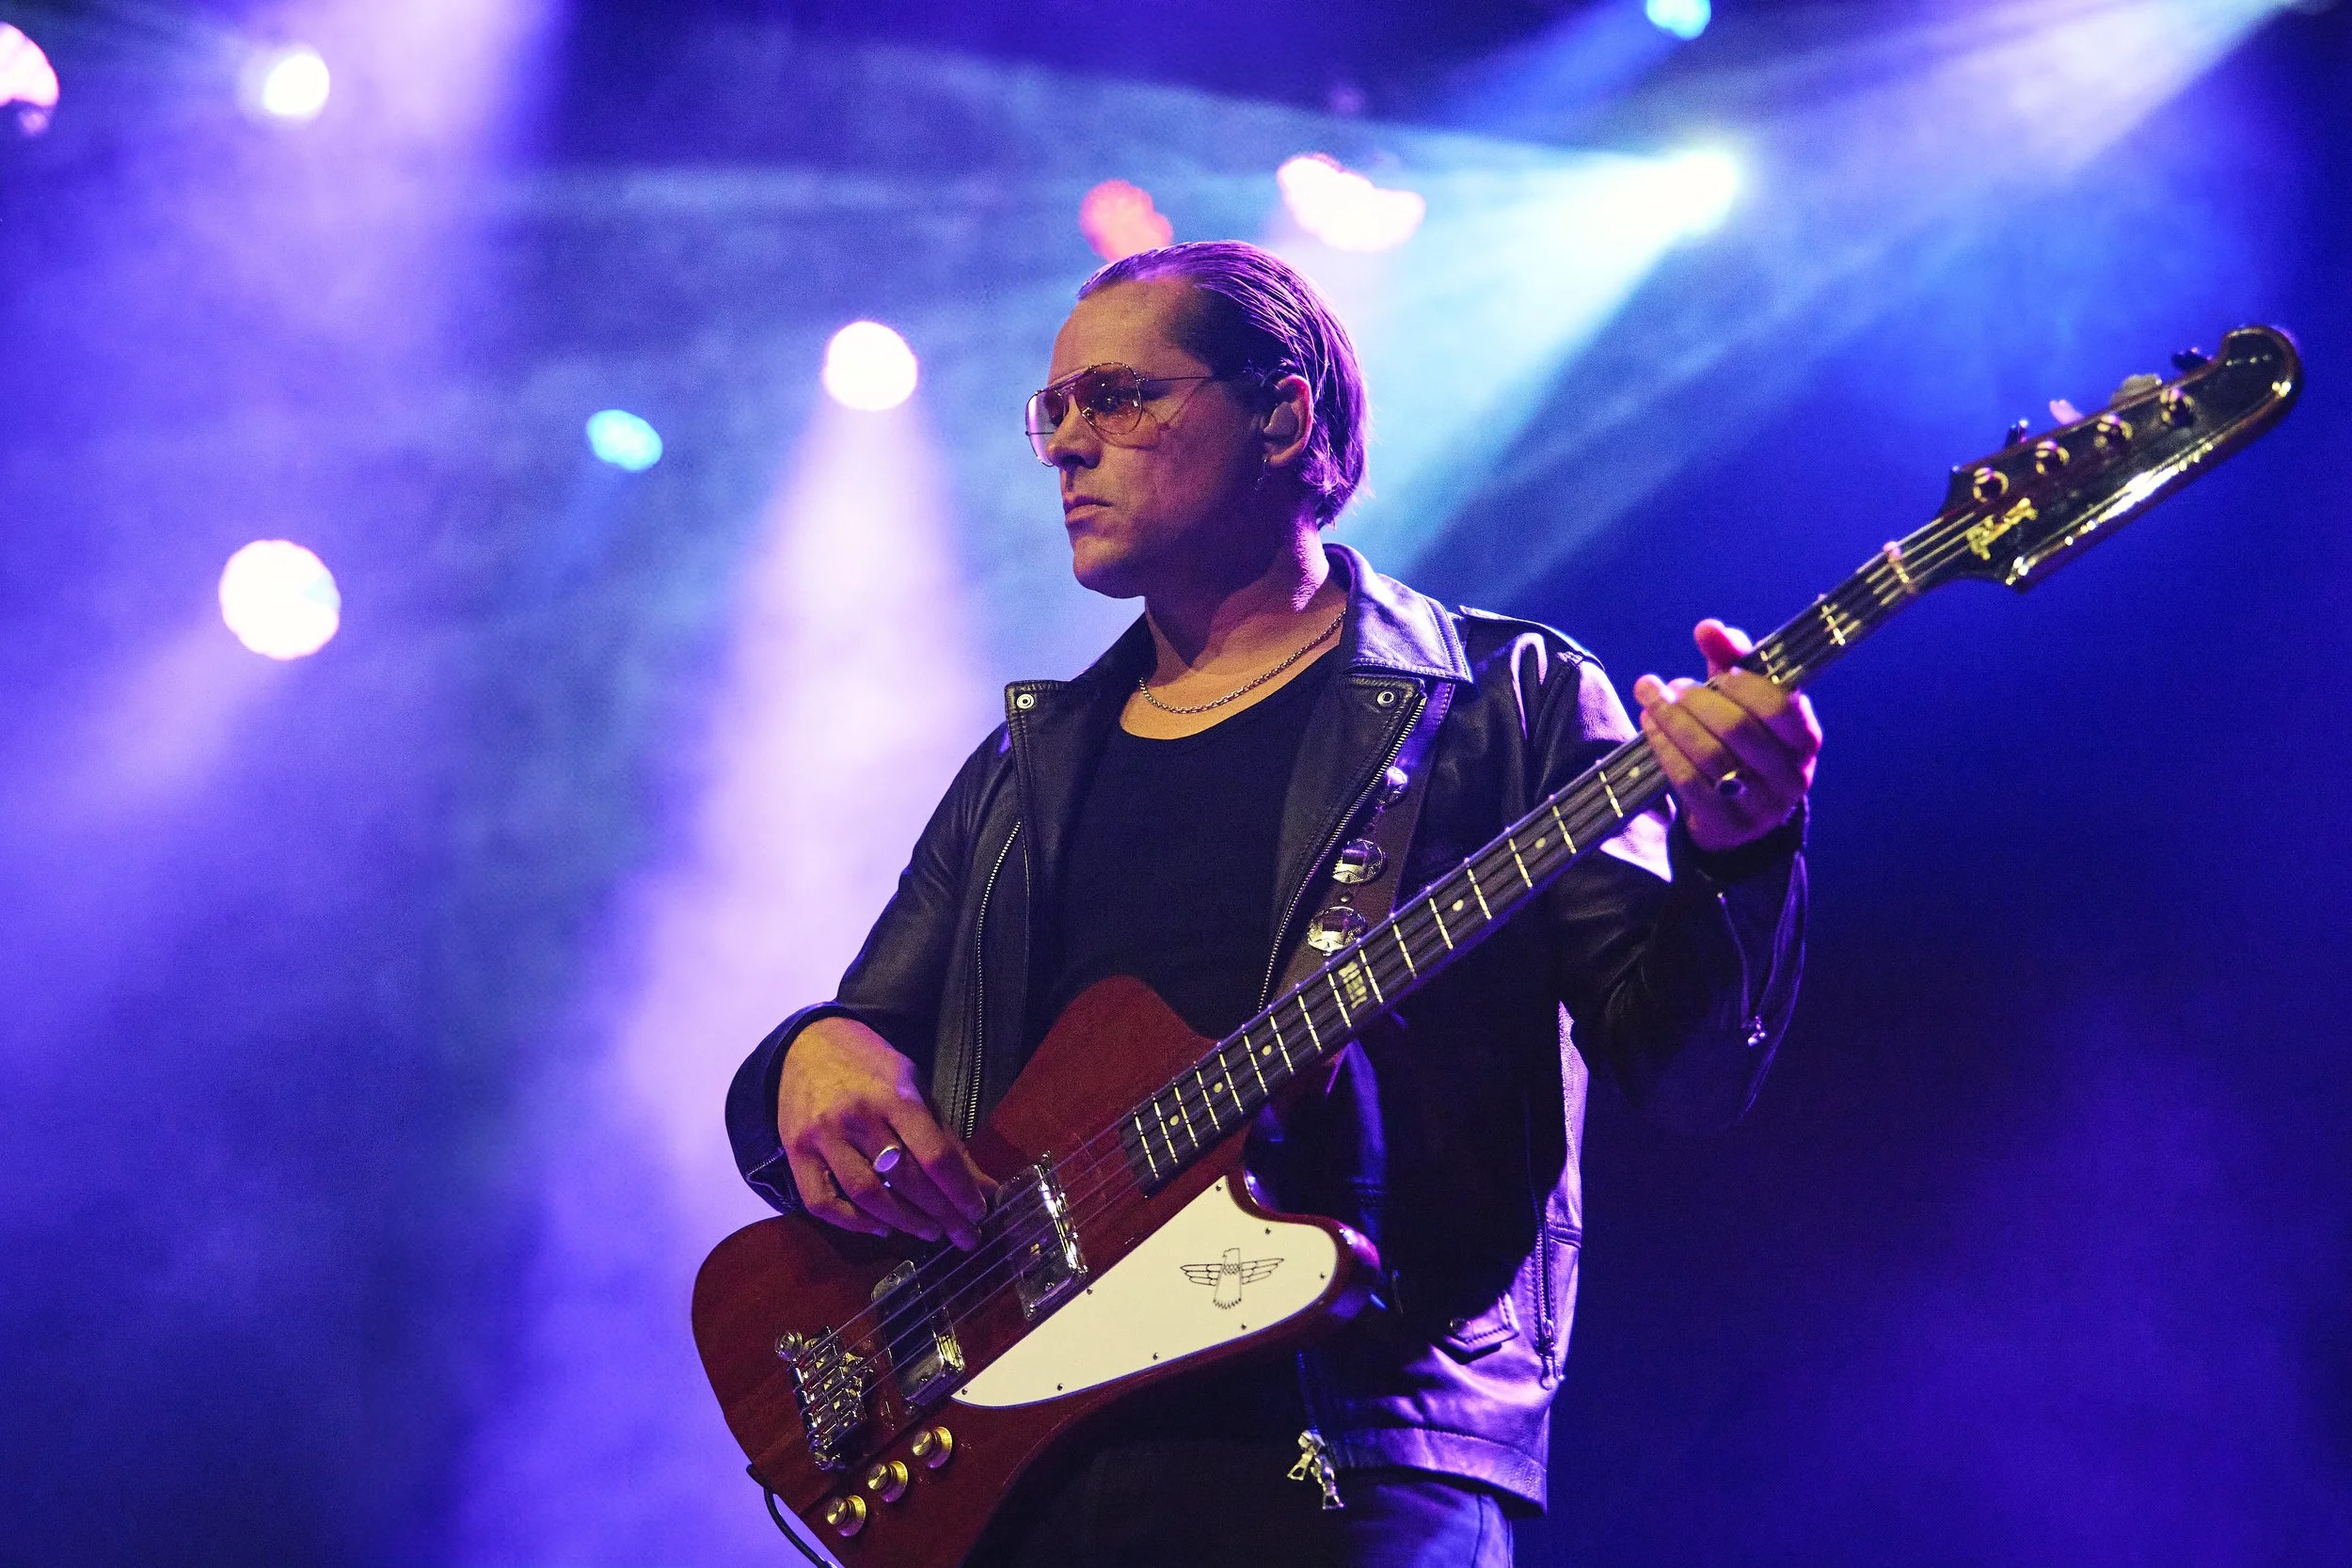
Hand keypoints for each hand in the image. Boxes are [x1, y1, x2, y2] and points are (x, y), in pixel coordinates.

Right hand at [777, 1016, 993, 1249]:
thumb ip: (946, 1137)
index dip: (960, 1191)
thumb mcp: (914, 1087)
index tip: (979, 1213)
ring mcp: (822, 1137)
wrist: (807, 1043)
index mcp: (895, 1096)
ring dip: (904, 1223)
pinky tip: (880, 1227)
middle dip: (941, 1214)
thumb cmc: (871, 1066)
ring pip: (867, 1196)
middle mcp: (858, 1118)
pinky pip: (821, 1202)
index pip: (934, 1155)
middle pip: (905, 1180)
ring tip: (930, 1232)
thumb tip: (984, 1186)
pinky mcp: (795, 1153)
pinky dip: (852, 1223)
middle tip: (964, 1235)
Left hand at [1632, 620, 1821, 852]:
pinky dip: (1665, 751)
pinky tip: (1650, 729)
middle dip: (1697, 701)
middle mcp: (1791, 776)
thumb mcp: (1743, 698)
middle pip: (1739, 730)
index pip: (1781, 708)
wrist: (1738, 812)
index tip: (1720, 673)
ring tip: (1651, 700)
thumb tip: (1709, 627)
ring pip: (1711, 757)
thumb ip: (1732, 659)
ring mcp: (1760, 806)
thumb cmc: (1743, 739)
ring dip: (1673, 722)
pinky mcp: (1727, 826)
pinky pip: (1690, 784)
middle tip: (1671, 686)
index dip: (1747, 686)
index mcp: (1805, 739)